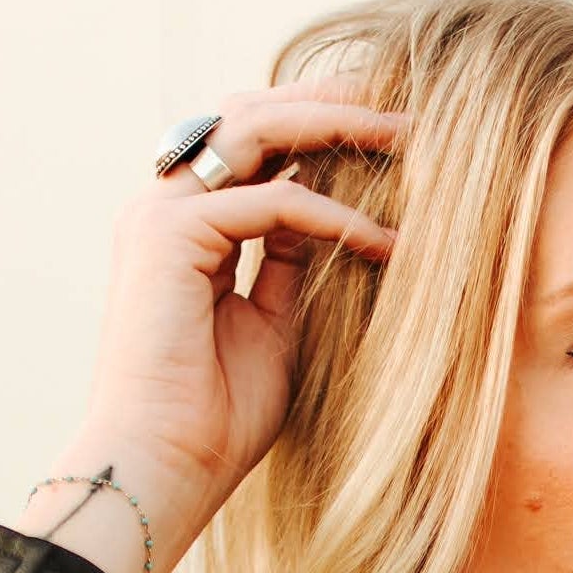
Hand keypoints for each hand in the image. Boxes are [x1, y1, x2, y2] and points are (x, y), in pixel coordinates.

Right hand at [8, 91, 405, 572]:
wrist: (164, 471)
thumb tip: (335, 218)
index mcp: (184, 225)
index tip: (393, 134)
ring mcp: (161, 215)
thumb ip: (293, 265)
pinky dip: (336, 217)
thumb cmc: (215, 423)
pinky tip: (385, 243)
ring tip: (410, 138)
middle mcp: (166, 207)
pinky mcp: (170, 236)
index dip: (322, 127)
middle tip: (409, 109)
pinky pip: (274, 203)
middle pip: (253, 114)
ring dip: (339, 126)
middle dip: (333, 102)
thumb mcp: (273, 327)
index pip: (253, 143)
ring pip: (258, 131)